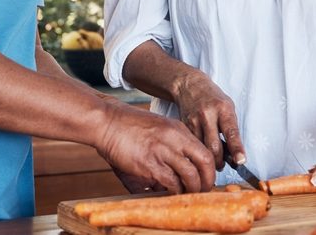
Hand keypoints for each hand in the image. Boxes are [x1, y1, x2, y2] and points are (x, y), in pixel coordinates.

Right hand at [95, 103, 215, 193]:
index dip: (209, 169)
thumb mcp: (157, 127)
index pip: (205, 151)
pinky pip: (171, 182)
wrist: (105, 121)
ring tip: (186, 194)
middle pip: (205, 162)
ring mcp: (162, 151)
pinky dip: (174, 191)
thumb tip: (179, 166)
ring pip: (191, 175)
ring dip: (191, 189)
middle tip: (202, 190)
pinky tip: (169, 192)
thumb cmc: (127, 126)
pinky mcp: (149, 164)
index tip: (205, 178)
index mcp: (178, 129)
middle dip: (207, 180)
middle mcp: (174, 138)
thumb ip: (171, 144)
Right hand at [173, 71, 244, 170]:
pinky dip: (197, 152)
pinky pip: (192, 145)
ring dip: (207, 159)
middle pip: (214, 146)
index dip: (237, 148)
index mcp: (223, 109)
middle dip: (219, 162)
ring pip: (201, 149)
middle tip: (222, 166)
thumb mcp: (228, 108)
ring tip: (211, 160)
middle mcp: (208, 114)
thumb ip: (231, 128)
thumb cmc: (213, 98)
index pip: (231, 132)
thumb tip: (234, 154)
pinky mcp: (183, 126)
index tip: (241, 161)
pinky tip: (199, 151)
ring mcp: (194, 120)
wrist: (190, 86)